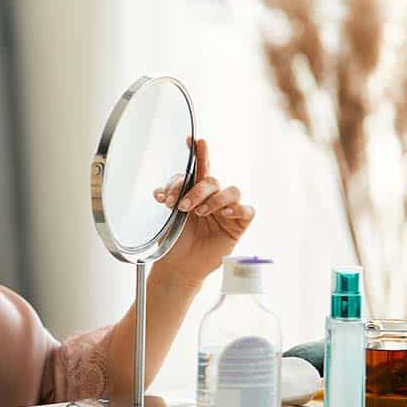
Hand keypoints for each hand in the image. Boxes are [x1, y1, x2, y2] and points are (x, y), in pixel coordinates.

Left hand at [151, 139, 254, 283]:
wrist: (180, 265)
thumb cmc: (176, 239)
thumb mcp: (168, 216)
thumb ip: (169, 199)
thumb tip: (160, 192)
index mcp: (197, 191)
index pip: (200, 168)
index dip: (199, 153)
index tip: (193, 141)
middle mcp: (213, 197)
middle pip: (212, 180)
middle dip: (195, 190)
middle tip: (182, 206)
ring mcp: (227, 210)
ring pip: (231, 191)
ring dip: (214, 199)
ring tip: (200, 213)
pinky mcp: (238, 225)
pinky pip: (247, 211)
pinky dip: (237, 208)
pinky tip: (226, 213)